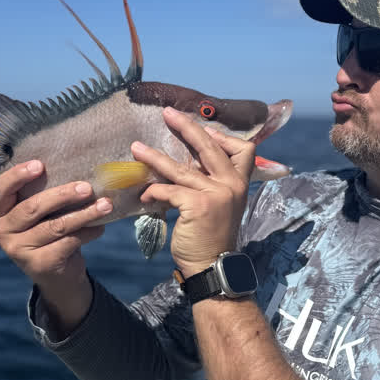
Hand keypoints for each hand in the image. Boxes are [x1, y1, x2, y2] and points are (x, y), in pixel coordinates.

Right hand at [0, 160, 112, 287]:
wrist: (58, 275)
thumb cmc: (50, 231)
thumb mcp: (42, 213)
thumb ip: (44, 193)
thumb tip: (78, 167)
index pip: (0, 190)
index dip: (17, 176)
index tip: (40, 165)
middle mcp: (2, 232)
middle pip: (32, 208)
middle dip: (62, 195)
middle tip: (87, 187)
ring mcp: (18, 251)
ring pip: (55, 226)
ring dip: (84, 214)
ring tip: (105, 205)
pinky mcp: (39, 264)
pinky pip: (68, 242)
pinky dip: (88, 232)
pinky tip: (100, 227)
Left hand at [132, 106, 254, 276]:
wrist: (212, 266)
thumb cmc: (212, 236)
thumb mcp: (220, 205)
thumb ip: (211, 182)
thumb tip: (189, 161)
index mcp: (241, 183)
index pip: (243, 149)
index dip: (222, 136)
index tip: (204, 130)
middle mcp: (232, 184)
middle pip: (209, 146)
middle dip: (186, 127)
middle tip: (167, 113)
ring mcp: (216, 194)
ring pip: (180, 168)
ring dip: (155, 157)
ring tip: (136, 148)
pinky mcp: (198, 205)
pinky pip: (169, 190)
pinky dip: (154, 192)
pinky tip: (145, 196)